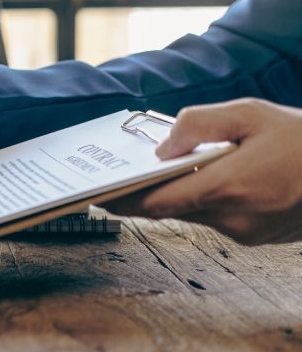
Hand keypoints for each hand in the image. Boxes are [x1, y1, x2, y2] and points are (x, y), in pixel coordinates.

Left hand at [107, 98, 301, 244]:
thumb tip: (161, 146)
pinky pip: (213, 218)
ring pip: (191, 214)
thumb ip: (199, 124)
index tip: (97, 195)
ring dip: (172, 195)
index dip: (122, 201)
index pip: (157, 204)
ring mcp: (245, 233)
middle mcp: (234, 218)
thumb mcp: (250, 114)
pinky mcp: (254, 237)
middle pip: (169, 211)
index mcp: (229, 187)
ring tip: (152, 171)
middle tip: (113, 179)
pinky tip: (196, 178)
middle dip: (141, 195)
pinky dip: (200, 199)